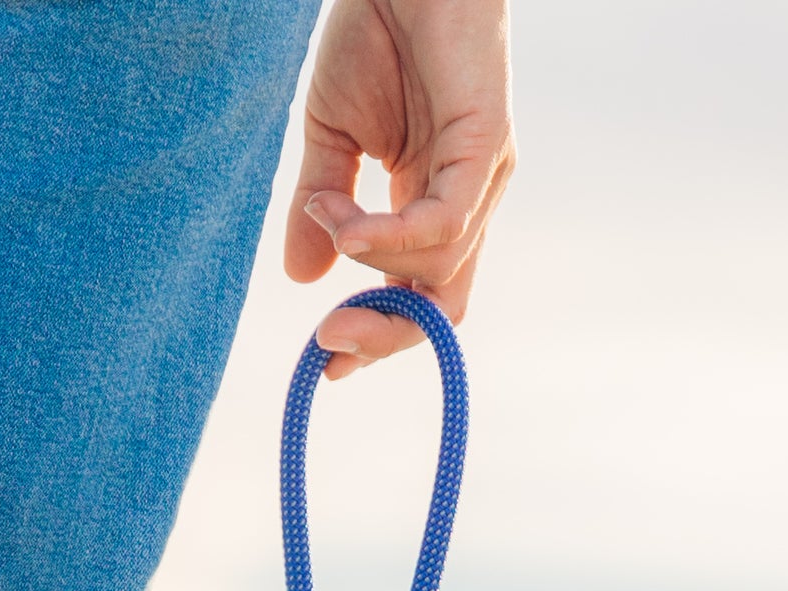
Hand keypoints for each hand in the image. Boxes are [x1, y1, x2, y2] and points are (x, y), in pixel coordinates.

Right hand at [285, 0, 512, 378]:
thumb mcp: (332, 136)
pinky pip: (443, 224)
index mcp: (432, 202)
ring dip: (367, 257)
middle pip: (440, 305)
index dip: (377, 332)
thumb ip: (322, 208)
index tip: (326, 357)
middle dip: (385, 334)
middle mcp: (467, 201)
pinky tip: (345, 218)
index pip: (419, 294)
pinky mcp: (487, 148)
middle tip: (330, 342)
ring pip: (436, 268)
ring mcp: (483, 178)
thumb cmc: (374, 36)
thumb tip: (300, 279)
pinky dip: (390, 236)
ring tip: (323, 212)